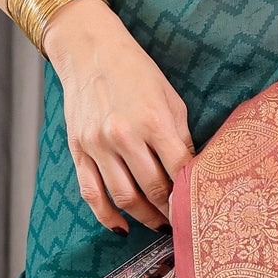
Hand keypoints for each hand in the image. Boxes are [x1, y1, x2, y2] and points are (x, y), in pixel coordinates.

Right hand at [45, 0, 193, 232]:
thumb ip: (180, 137)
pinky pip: (91, 193)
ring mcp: (98, 144)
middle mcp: (124, 134)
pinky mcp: (78, 149)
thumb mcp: (170, 98)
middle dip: (170, 211)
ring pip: (124, 197)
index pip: (179, 170)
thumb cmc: (136, 72)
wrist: (89, 50)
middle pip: (152, 189)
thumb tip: (191, 174)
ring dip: (144, 218)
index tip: (199, 208)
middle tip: (183, 222)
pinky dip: (107, 216)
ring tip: (159, 225)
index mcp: (153, 120)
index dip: (190, 195)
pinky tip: (122, 227)